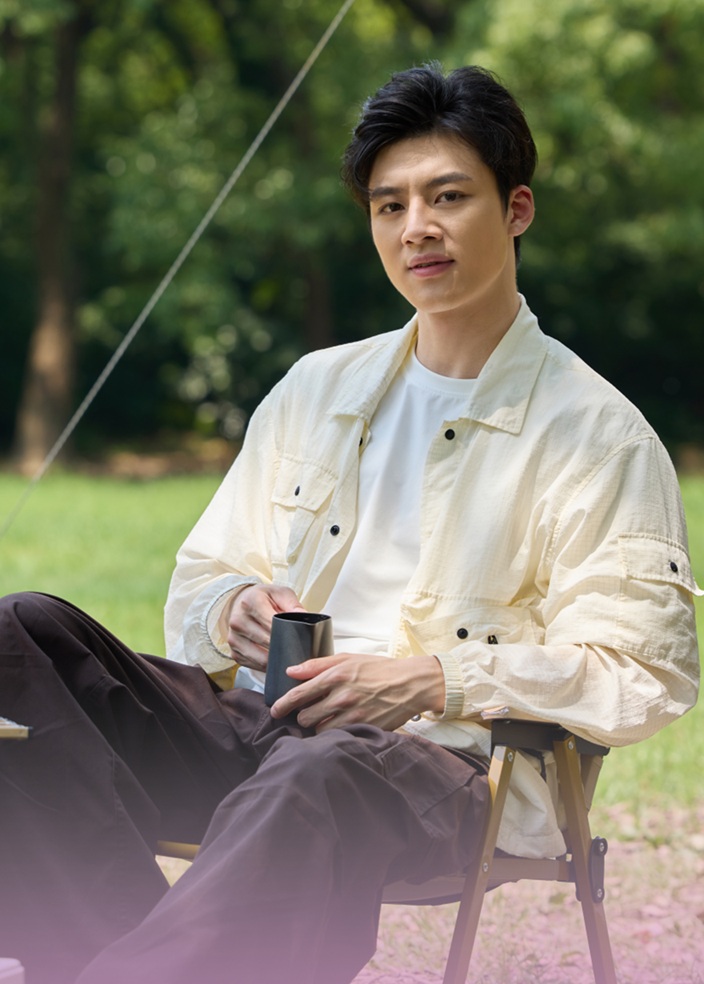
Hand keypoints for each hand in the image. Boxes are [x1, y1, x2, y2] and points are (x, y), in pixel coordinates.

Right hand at [226, 584, 305, 671]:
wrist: (241, 603)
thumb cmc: (263, 599)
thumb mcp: (280, 593)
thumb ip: (293, 604)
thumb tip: (304, 617)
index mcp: (250, 602)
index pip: (272, 624)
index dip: (287, 634)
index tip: (299, 639)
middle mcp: (238, 620)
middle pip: (267, 642)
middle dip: (284, 647)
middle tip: (298, 649)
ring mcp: (233, 638)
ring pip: (261, 659)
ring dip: (277, 659)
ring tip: (288, 655)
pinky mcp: (234, 652)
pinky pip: (255, 665)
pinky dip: (267, 665)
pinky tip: (274, 658)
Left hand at [270, 652, 445, 732]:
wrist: (411, 684)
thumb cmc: (379, 669)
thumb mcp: (348, 658)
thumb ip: (317, 665)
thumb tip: (290, 671)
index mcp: (335, 676)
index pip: (298, 694)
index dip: (282, 705)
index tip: (275, 710)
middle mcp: (341, 696)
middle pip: (305, 717)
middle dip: (303, 716)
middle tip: (309, 711)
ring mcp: (352, 715)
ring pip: (319, 730)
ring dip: (318, 726)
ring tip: (325, 718)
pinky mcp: (362, 728)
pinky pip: (336, 736)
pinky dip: (333, 733)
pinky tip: (338, 725)